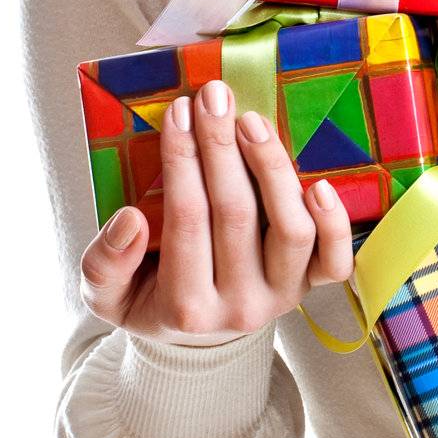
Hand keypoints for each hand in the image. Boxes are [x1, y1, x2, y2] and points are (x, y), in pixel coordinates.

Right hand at [80, 78, 353, 346]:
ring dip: (272, 168)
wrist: (200, 340)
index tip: (178, 111)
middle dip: (222, 146)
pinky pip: (335, 260)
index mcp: (185, 308)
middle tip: (213, 96)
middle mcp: (240, 307)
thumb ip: (103, 264)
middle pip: (236, 215)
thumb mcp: (105, 295)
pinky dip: (333, 222)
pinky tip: (318, 182)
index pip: (186, 219)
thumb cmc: (152, 301)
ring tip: (251, 121)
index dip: (182, 160)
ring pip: (291, 230)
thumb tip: (128, 220)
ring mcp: (283, 296)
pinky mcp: (312, 287)